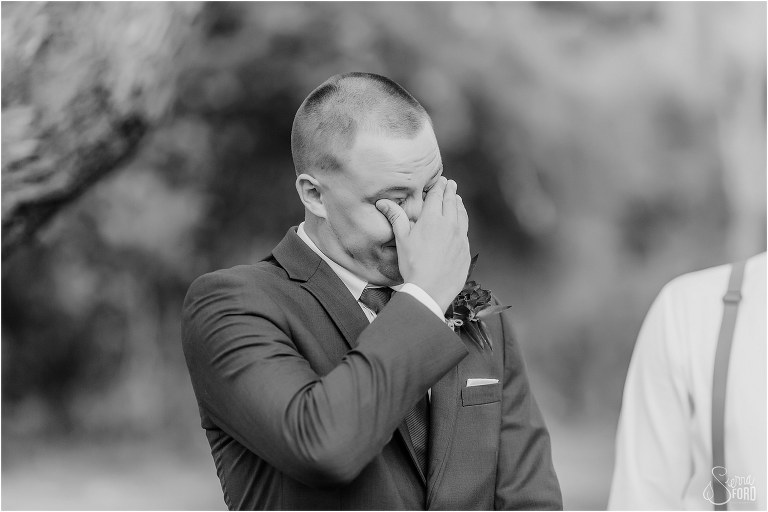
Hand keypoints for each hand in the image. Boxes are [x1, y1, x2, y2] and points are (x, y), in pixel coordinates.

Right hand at [376, 177, 469, 311]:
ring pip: (462, 214)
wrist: (430, 289)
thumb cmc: (412, 265)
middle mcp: (449, 224)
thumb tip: (382, 202)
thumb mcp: (402, 240)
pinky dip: (463, 221)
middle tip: (450, 183)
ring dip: (459, 204)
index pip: (437, 196)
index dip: (438, 186)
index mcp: (432, 219)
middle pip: (451, 202)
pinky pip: (465, 230)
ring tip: (457, 199)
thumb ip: (396, 218)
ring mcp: (460, 237)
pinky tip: (461, 222)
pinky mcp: (466, 249)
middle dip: (450, 191)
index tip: (440, 180)